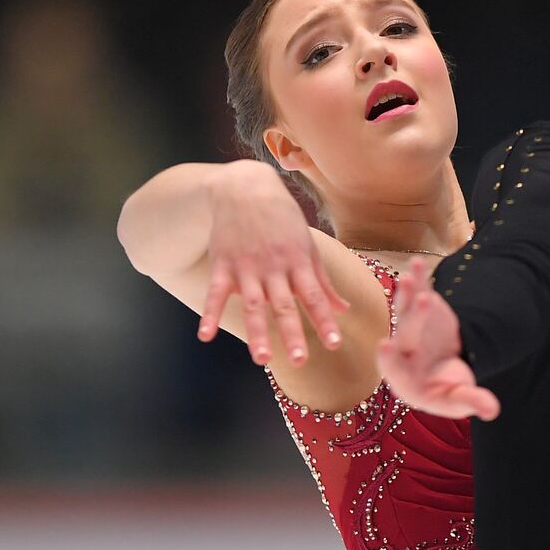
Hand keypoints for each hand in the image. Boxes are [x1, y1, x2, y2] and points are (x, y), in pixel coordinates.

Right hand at [198, 160, 349, 365]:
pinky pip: (215, 293)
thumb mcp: (307, 245)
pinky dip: (209, 314)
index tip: (334, 343)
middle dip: (292, 333)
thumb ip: (322, 282)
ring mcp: (247, 266)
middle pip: (284, 305)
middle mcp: (274, 267)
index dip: (324, 320)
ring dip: (256, 332)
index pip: (315, 296)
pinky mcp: (222, 264)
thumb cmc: (282, 219)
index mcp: (298, 262)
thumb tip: (343, 310)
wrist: (244, 188)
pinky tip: (205, 335)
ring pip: (252, 304)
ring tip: (261, 358)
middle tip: (300, 360)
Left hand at [376, 257, 499, 419]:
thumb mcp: (461, 399)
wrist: (447, 371)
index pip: (395, 371)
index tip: (385, 345)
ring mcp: (409, 329)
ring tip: (410, 275)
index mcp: (407, 382)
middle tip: (422, 300)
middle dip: (414, 318)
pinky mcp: (419, 311)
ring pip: (404, 311)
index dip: (390, 360)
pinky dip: (418, 281)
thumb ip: (473, 401)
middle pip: (406, 336)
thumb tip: (492, 411)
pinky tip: (418, 264)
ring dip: (406, 292)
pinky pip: (416, 295)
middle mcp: (403, 354)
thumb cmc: (451, 391)